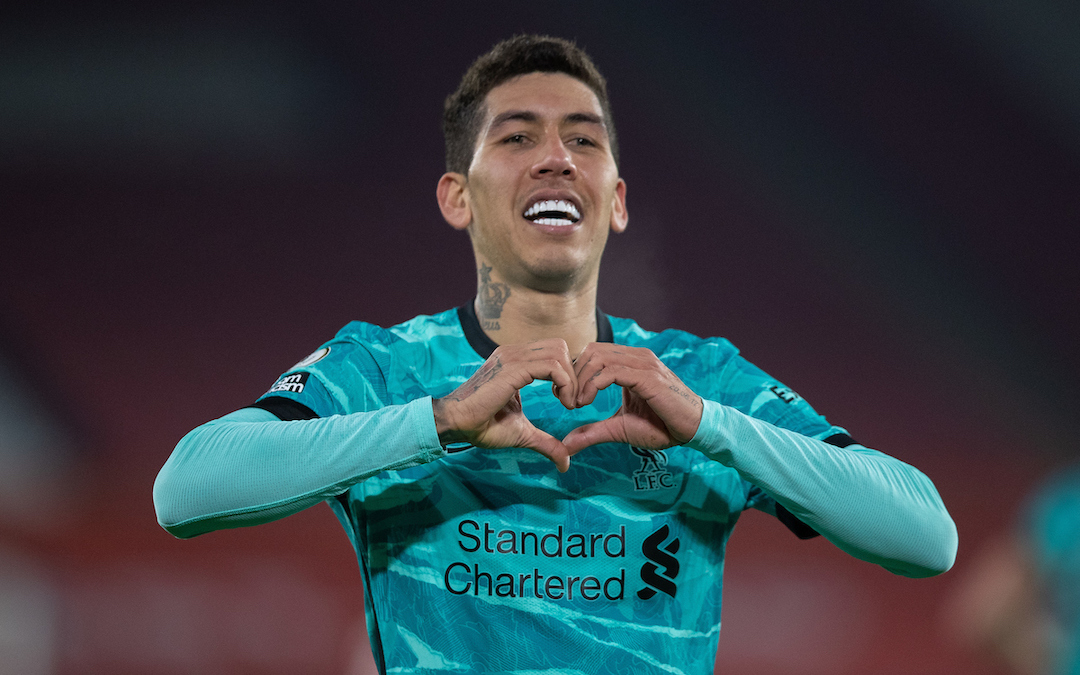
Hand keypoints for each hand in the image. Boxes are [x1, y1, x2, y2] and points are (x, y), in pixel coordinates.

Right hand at [432, 339, 576, 470]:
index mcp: (517, 361)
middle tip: (571, 401)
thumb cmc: (483, 426)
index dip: (569, 374)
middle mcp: (515, 353)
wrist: (458, 424)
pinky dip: (566, 383)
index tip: (568, 401)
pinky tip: (562, 403)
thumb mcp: (523, 433)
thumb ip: (546, 442)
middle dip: (574, 374)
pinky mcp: (513, 367)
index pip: (555, 352)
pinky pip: (553, 365)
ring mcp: (513, 356)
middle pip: (562, 347)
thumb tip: (565, 464)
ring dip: (572, 380)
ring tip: (567, 403)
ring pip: (560, 352)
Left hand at [562, 343, 702, 454]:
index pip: (591, 353)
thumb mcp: (618, 429)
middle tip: (565, 400)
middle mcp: (635, 357)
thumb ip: (592, 432)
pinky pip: (611, 372)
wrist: (692, 430)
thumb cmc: (661, 426)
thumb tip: (566, 444)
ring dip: (580, 381)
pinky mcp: (648, 376)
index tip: (564, 397)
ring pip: (598, 358)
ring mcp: (643, 364)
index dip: (573, 372)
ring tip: (575, 403)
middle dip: (573, 375)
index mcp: (629, 362)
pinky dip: (592, 386)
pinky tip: (586, 403)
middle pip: (590, 351)